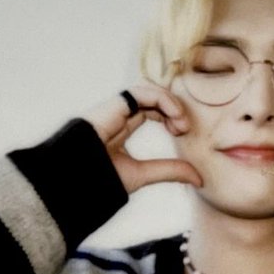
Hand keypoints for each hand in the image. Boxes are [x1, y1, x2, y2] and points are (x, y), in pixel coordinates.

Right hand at [83, 85, 202, 195]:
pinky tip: (173, 114)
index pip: (151, 110)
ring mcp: (113, 109)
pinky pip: (140, 92)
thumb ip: (169, 171)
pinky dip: (161, 99)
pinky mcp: (111, 107)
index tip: (182, 131)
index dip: (170, 115)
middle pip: (151, 97)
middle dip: (173, 107)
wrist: (74, 183)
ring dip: (169, 102)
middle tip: (184, 127)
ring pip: (147, 90)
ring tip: (180, 122)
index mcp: (121, 128)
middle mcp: (117, 115)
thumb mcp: (143, 174)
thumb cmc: (100, 180)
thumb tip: (199, 179)